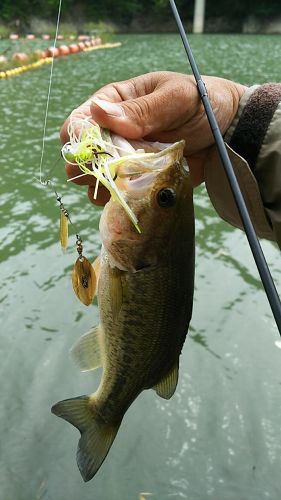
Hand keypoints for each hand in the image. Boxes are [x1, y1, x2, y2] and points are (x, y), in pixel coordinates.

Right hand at [60, 71, 245, 203]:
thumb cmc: (201, 104)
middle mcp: (112, 132)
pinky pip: (113, 194)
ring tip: (121, 185)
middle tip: (108, 173)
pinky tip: (129, 196)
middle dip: (86, 166)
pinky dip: (115, 199)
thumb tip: (99, 112)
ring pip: (92, 178)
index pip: (79, 121)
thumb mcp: (176, 99)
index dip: (81, 139)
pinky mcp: (134, 179)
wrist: (224, 133)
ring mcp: (121, 158)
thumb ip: (142, 109)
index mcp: (115, 103)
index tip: (96, 151)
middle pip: (79, 154)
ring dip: (100, 185)